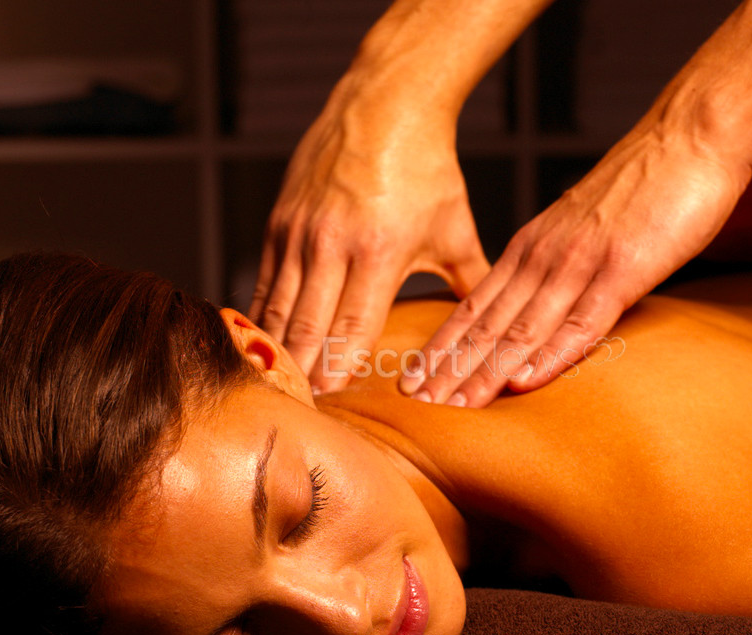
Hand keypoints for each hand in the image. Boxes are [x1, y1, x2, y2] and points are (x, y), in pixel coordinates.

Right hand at [250, 89, 489, 392]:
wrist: (385, 105)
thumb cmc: (427, 169)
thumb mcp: (455, 229)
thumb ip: (470, 282)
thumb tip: (492, 327)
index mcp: (380, 253)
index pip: (352, 329)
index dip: (337, 372)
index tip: (329, 406)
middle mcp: (333, 245)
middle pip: (308, 327)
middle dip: (300, 374)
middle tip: (295, 412)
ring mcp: (301, 232)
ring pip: (278, 306)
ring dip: (274, 350)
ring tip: (272, 388)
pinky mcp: (281, 220)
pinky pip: (265, 279)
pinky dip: (260, 314)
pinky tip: (259, 341)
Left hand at [398, 129, 751, 406]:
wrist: (689, 134)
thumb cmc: (643, 185)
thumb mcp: (584, 228)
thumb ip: (561, 264)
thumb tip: (546, 301)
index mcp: (532, 247)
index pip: (474, 307)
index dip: (442, 350)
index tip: (414, 383)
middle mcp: (544, 256)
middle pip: (486, 324)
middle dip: (449, 370)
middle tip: (418, 407)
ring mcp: (580, 262)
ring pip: (521, 328)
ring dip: (485, 372)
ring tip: (454, 409)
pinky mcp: (623, 268)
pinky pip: (581, 319)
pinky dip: (550, 354)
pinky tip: (523, 383)